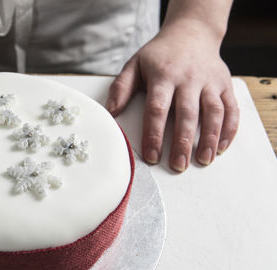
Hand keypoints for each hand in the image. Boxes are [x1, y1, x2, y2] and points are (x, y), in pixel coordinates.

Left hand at [106, 20, 238, 171]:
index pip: (157, 109)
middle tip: (178, 166)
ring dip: (209, 138)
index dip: (154, 134)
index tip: (152, 156)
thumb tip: (110, 113)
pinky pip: (231, 108)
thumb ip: (121, 88)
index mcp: (163, 76)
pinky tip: (221, 147)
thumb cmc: (159, 55)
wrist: (191, 32)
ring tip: (203, 160)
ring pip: (213, 112)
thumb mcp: (134, 65)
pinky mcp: (225, 84)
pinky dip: (229, 129)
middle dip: (183, 142)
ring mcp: (209, 82)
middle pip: (186, 114)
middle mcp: (189, 79)